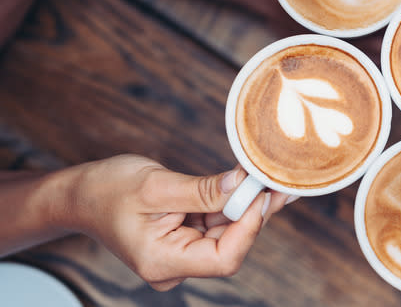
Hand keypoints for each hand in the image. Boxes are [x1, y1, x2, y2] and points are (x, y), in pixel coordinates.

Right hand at [62, 154, 290, 290]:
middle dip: (253, 212)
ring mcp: (180, 255)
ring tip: (270, 179)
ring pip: (227, 233)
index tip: (262, 194)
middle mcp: (174, 267)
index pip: (224, 258)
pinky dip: (233, 204)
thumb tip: (243, 184)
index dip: (249, 227)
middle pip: (230, 245)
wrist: (79, 195)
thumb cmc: (107, 190)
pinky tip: (252, 186)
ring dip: (247, 206)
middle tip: (277, 180)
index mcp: (162, 261)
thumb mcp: (157, 185)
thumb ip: (203, 190)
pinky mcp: (184, 240)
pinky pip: (216, 225)